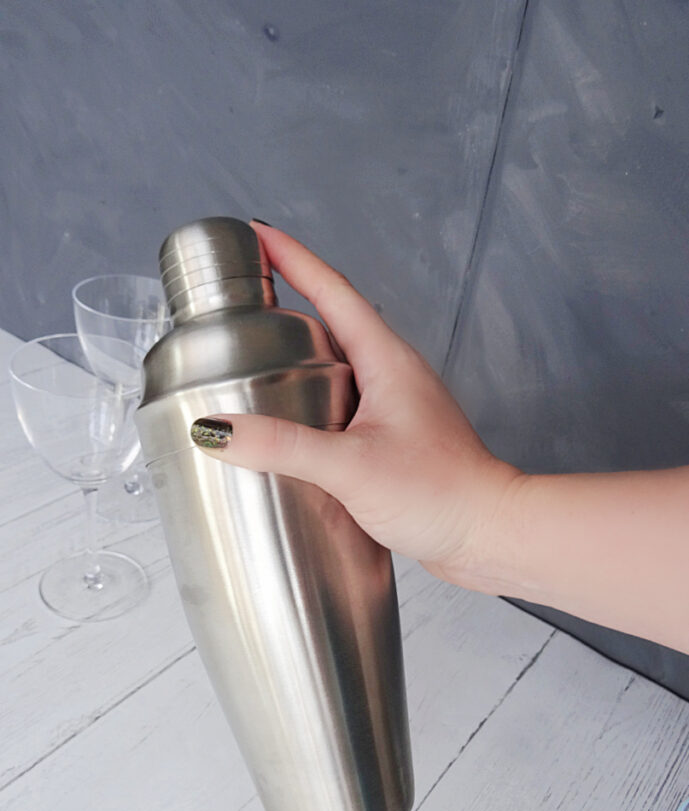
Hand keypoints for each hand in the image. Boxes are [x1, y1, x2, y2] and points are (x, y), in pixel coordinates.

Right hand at [190, 220, 523, 588]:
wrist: (489, 534)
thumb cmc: (442, 493)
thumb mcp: (352, 467)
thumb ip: (283, 446)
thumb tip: (216, 429)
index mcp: (388, 361)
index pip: (334, 292)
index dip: (295, 258)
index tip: (259, 234)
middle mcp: (393, 376)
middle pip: (332, 325)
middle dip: (287, 307)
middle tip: (242, 303)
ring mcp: (394, 408)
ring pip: (337, 369)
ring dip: (298, 360)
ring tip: (251, 365)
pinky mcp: (392, 441)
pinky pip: (343, 408)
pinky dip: (311, 406)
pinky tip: (288, 430)